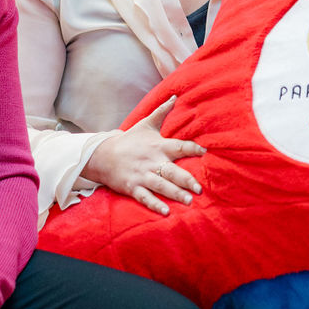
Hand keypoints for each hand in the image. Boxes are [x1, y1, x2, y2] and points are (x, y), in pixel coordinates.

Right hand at [84, 96, 204, 214]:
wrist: (102, 154)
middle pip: (171, 171)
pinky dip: (155, 204)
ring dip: (175, 194)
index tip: (205, 152)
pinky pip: (145, 197)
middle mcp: (151, 161)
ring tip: (189, 201)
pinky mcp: (132, 187)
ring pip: (161, 186)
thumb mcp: (145, 124)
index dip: (192, 148)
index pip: (179, 146)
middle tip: (199, 188)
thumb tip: (175, 96)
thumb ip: (162, 112)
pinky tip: (166, 212)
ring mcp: (142, 175)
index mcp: (158, 146)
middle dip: (186, 180)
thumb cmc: (129, 140)